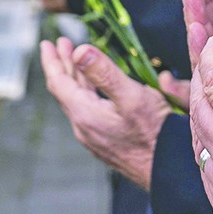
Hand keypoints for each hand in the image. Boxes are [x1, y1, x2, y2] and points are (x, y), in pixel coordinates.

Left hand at [41, 37, 172, 189]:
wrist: (166, 169)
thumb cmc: (153, 133)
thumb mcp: (131, 96)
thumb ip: (104, 73)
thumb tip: (79, 51)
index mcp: (84, 114)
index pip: (58, 83)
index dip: (52, 60)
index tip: (46, 44)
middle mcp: (84, 127)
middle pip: (66, 91)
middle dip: (63, 65)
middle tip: (60, 45)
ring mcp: (93, 136)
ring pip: (77, 101)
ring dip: (75, 78)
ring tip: (76, 61)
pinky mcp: (105, 141)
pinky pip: (88, 111)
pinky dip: (86, 92)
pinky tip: (95, 89)